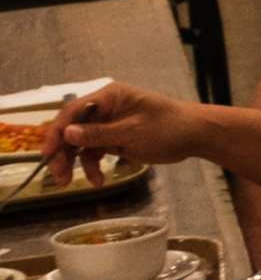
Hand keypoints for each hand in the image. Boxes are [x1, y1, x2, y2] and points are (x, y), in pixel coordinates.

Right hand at [45, 80, 189, 183]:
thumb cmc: (168, 127)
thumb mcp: (133, 131)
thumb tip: (67, 133)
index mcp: (109, 97)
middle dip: (62, 152)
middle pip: (72, 129)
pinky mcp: (114, 140)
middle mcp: (104, 109)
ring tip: (68, 182)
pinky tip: (98, 180)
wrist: (195, 136)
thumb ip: (99, 134)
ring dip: (73, 162)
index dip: (57, 131)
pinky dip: (92, 166)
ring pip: (80, 143)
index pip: (73, 111)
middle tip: (58, 174)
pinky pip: (94, 152)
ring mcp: (108, 125)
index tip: (47, 153)